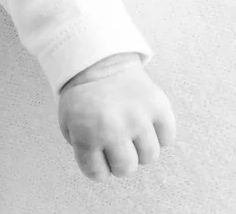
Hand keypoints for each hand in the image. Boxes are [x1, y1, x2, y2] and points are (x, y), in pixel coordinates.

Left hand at [58, 53, 175, 180]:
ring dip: (140, 150)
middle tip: (115, 145)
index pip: (97, 174)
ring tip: (130, 133)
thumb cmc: (83, 98)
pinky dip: (159, 136)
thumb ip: (81, 148)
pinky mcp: (159, 107)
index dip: (98, 169)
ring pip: (149, 157)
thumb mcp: (68, 122)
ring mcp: (138, 117)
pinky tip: (145, 124)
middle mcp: (113, 128)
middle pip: (126, 169)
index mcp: (86, 132)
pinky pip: (167, 139)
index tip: (98, 157)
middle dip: (120, 162)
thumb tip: (103, 167)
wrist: (99, 62)